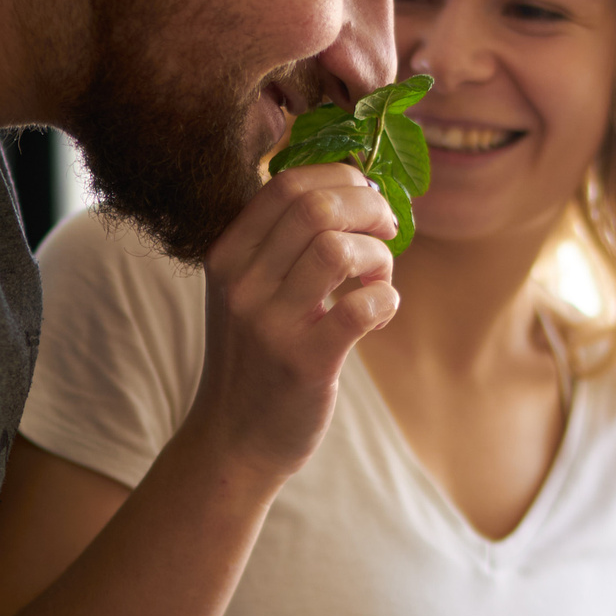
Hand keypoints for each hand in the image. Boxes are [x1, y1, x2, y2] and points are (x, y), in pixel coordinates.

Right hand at [184, 162, 398, 478]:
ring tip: (378, 278)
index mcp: (227, 254)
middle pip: (316, 207)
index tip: (368, 197)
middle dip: (369, 207)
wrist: (234, 438)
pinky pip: (361, 307)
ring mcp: (270, 324)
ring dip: (378, 255)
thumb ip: (284, 241)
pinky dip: (386, 299)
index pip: (286, 183)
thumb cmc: (257, 355)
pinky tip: (380, 312)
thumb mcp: (250, 289)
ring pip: (339, 249)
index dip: (341, 177)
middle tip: (388, 229)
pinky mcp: (304, 362)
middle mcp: (241, 283)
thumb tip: (357, 189)